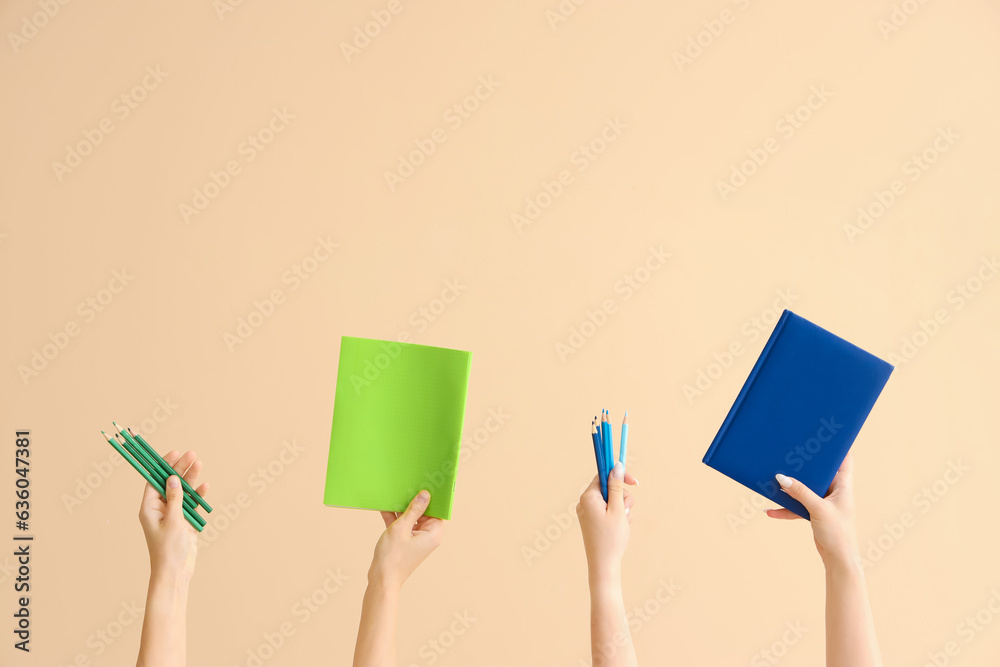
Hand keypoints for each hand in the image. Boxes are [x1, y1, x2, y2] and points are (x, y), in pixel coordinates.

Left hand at [138, 450, 209, 581]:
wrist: (176, 572)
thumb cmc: (169, 549)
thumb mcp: (172, 521)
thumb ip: (174, 498)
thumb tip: (172, 478)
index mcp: (149, 508)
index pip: (155, 480)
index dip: (163, 466)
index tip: (175, 453)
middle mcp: (160, 509)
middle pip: (170, 483)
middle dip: (180, 468)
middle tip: (192, 454)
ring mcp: (173, 515)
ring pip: (182, 491)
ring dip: (191, 479)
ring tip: (200, 464)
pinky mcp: (185, 521)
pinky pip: (191, 504)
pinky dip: (198, 496)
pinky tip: (205, 487)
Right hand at [368, 490, 443, 590]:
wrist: (381, 580)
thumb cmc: (393, 557)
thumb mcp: (402, 528)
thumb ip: (414, 510)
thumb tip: (425, 495)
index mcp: (433, 533)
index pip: (438, 511)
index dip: (433, 498)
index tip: (428, 484)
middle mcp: (428, 536)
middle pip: (424, 513)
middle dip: (415, 501)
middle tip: (409, 485)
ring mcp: (416, 539)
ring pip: (412, 518)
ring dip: (402, 509)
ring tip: (395, 494)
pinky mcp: (405, 542)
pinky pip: (403, 525)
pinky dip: (395, 518)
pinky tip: (385, 507)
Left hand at [577, 462, 637, 580]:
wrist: (604, 565)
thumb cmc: (611, 538)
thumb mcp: (617, 509)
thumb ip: (617, 486)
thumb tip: (617, 466)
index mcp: (588, 497)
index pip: (603, 476)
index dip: (619, 476)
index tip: (634, 482)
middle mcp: (585, 503)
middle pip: (609, 489)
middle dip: (622, 498)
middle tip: (625, 511)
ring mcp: (588, 513)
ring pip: (611, 500)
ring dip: (622, 509)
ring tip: (623, 523)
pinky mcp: (593, 521)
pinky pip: (608, 511)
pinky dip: (617, 516)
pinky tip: (620, 528)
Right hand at [766, 450, 858, 568]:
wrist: (838, 559)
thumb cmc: (838, 533)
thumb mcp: (818, 509)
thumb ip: (800, 492)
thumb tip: (781, 477)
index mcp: (843, 485)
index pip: (844, 459)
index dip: (838, 445)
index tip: (826, 432)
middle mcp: (835, 490)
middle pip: (819, 470)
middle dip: (804, 464)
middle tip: (791, 451)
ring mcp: (824, 501)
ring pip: (805, 487)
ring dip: (791, 486)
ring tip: (774, 479)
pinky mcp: (815, 512)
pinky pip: (798, 505)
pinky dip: (786, 507)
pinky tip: (771, 510)